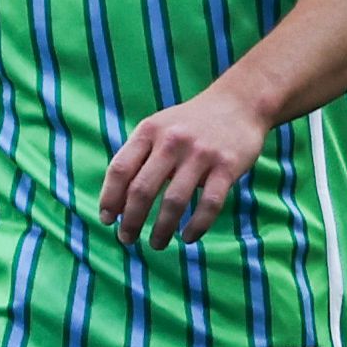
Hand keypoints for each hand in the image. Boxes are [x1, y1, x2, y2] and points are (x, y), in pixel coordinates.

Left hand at [99, 82, 272, 249]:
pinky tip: (188, 237)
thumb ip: (138, 156)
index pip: (120, 169)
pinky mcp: (227, 166)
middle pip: (142, 189)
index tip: (107, 219)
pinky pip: (209, 204)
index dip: (109, 197)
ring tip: (156, 244)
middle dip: (131, 220)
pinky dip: (196, 226)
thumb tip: (116, 201)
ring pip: (174, 201)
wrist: (238, 103)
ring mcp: (200, 153)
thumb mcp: (159, 127)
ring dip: (161, 229)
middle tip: (127, 239)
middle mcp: (171, 141)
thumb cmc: (191, 123)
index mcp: (149, 131)